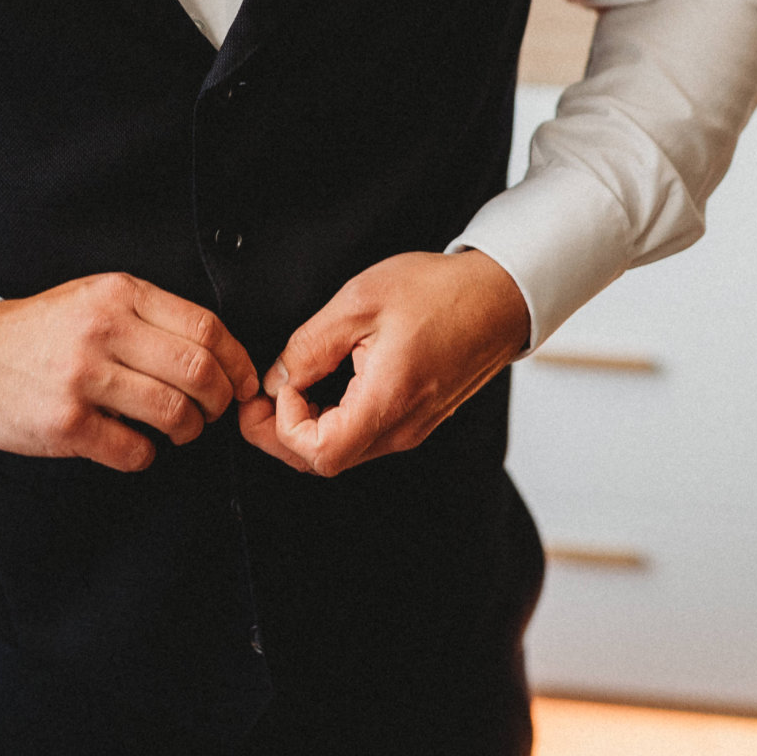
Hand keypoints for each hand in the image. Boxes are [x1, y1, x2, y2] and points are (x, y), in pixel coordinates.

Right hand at [0, 273, 259, 471]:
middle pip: (198, 372)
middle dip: (219, 401)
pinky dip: (147, 455)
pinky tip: (136, 445)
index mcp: (118, 295)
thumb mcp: (95, 299)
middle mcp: (102, 331)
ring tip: (177, 430)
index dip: (238, 362)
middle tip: (212, 411)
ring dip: (188, 430)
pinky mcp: (65, 423)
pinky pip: (134, 451)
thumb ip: (151, 316)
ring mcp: (82, 378)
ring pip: (173, 413)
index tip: (243, 382)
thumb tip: (220, 355)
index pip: (206, 328)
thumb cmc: (42, 332)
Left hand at [243, 251, 530, 477]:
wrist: (498, 295)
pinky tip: (320, 390)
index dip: (282, 426)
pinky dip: (332, 421)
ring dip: (305, 429)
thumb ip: (309, 346)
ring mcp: (412, 428)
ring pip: (343, 451)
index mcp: (387, 401)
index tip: (276, 386)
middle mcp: (402, 428)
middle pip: (325, 462)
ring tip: (287, 389)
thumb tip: (277, 379)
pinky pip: (363, 436)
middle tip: (258, 399)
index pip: (318, 453)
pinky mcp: (416, 419)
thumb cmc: (439, 293)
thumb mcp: (359, 303)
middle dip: (281, 435)